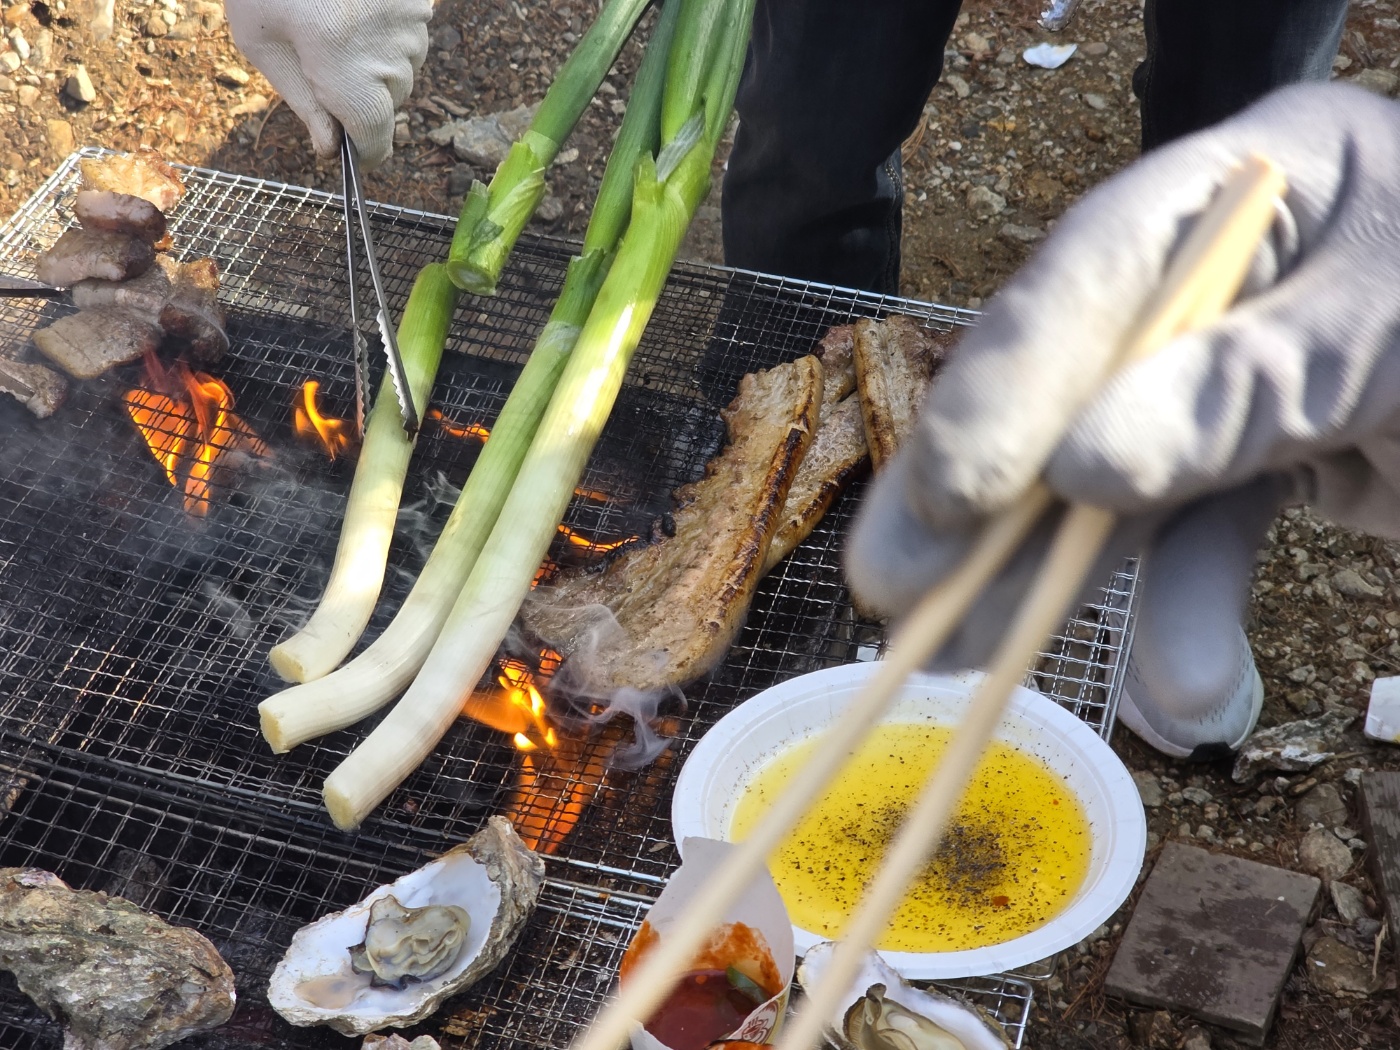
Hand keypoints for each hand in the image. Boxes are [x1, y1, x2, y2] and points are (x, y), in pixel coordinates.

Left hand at [224, 0, 432, 168]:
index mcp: (343, 67)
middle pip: (389, 104)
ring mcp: (411, 22)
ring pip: (403, 70)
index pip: (375, 138)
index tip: (352, 154)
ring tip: (334, 25)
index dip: (363, 153)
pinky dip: (384, 32)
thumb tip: (332, 147)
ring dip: (375, 63)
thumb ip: (303, 102)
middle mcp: (388, 49)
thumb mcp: (263, 42)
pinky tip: (353, 9)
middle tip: (320, 60)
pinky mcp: (420, 2)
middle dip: (360, 96)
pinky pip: (409, 35)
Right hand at [847, 82, 1399, 669]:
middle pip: (1067, 383)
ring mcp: (1233, 376)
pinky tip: (1187, 692)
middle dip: (979, 496)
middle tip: (888, 587)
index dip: (1005, 383)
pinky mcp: (1262, 464)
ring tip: (970, 663)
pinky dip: (1190, 616)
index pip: (1094, 272)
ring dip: (1061, 584)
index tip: (951, 490)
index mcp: (1252, 188)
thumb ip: (1238, 388)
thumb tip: (1079, 467)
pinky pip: (1198, 538)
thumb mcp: (1393, 338)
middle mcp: (1220, 278)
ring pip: (1113, 480)